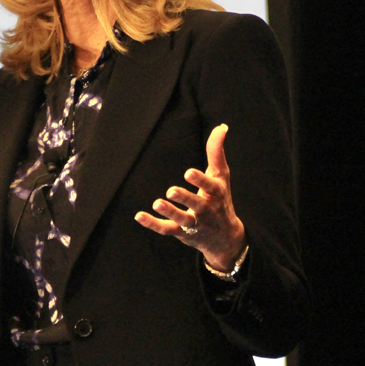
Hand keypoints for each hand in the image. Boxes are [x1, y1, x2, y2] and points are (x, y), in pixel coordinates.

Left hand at [134, 124, 246, 271]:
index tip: (188, 173)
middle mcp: (207, 210)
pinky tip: (139, 216)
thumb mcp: (221, 176)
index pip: (211, 187)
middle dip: (185, 198)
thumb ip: (216, 152)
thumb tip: (221, 127)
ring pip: (182, 219)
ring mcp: (194, 223)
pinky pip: (166, 229)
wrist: (226, 238)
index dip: (201, 181)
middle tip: (171, 190)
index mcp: (216, 194)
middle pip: (197, 205)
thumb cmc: (221, 199)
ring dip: (169, 212)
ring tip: (157, 203)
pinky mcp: (182, 233)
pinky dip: (153, 224)